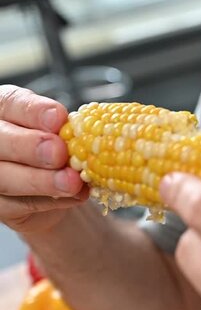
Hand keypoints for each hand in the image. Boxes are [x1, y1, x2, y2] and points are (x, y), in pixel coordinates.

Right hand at [0, 86, 85, 232]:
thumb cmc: (61, 148)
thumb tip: (83, 133)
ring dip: (42, 180)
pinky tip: (75, 196)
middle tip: (59, 152)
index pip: (12, 103)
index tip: (58, 118)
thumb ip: (67, 129)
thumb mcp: (66, 131)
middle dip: (29, 146)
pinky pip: (19, 205)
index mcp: (5, 110)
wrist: (60, 188)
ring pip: (5, 178)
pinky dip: (50, 201)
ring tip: (73, 182)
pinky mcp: (0, 206)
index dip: (33, 111)